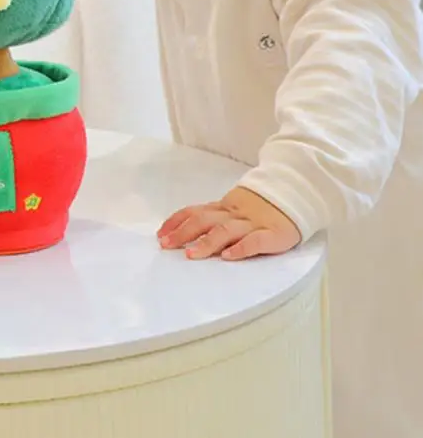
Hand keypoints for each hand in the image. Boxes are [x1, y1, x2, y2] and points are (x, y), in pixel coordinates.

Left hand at [157, 186, 300, 260]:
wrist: (294, 196)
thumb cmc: (258, 208)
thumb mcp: (232, 209)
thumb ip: (212, 218)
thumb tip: (181, 232)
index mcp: (222, 208)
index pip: (194, 211)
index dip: (175, 222)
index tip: (160, 234)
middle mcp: (233, 214)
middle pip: (204, 220)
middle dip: (183, 233)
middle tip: (166, 245)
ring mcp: (253, 223)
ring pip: (226, 231)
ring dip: (206, 242)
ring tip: (191, 255)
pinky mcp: (273, 234)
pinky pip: (256, 241)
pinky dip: (241, 248)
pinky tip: (229, 257)